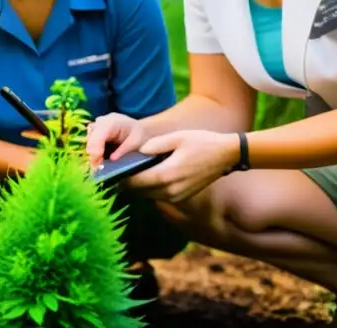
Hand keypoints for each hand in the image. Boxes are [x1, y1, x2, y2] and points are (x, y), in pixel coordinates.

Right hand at [85, 112, 147, 168]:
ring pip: (88, 141)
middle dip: (93, 155)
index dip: (96, 148)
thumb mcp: (135, 142)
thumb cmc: (138, 134)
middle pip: (91, 138)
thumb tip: (112, 159)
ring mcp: (96, 126)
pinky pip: (90, 143)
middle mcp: (101, 122)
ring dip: (92, 155)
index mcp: (112, 122)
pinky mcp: (94, 132)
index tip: (97, 164)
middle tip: (97, 169)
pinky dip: (93, 153)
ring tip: (98, 166)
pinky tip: (98, 161)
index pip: (99, 134)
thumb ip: (124, 149)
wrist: (137, 128)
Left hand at [123, 130, 240, 202]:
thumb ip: (154, 146)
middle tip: (115, 171)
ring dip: (138, 187)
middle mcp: (171, 191)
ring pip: (148, 195)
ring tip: (128, 172)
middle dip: (127, 183)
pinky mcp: (182, 197)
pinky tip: (145, 176)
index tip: (110, 171)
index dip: (121, 177)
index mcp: (167, 175)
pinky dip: (149, 188)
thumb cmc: (201, 142)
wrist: (226, 155)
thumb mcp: (176, 138)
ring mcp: (177, 196)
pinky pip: (159, 195)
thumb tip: (137, 152)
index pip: (135, 182)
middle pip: (139, 192)